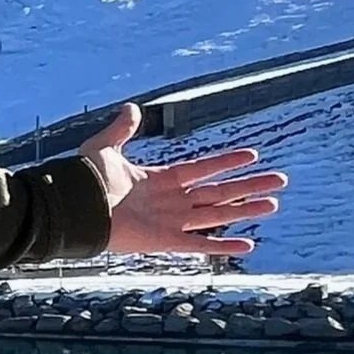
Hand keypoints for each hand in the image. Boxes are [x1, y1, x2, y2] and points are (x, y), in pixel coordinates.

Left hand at [77, 105, 285, 259]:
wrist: (74, 208)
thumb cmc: (85, 180)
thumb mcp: (104, 147)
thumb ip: (121, 129)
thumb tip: (132, 107)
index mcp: (159, 180)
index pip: (201, 169)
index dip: (226, 162)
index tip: (252, 155)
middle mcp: (170, 201)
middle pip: (218, 192)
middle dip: (249, 186)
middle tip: (279, 180)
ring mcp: (170, 222)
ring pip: (217, 215)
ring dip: (246, 210)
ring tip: (273, 204)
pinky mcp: (165, 241)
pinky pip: (200, 244)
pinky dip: (223, 245)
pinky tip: (248, 245)